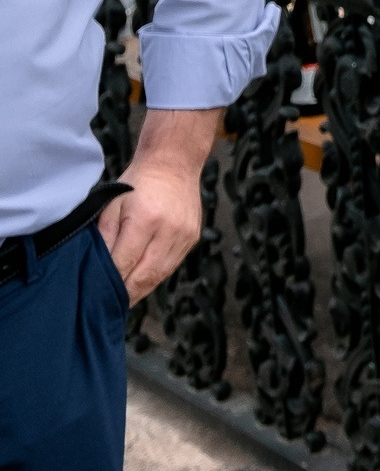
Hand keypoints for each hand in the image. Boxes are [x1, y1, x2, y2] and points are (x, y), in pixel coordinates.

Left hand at [100, 107, 224, 300]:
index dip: (109, 283)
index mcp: (145, 220)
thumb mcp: (111, 204)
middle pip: (145, 276)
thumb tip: (98, 268)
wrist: (174, 164)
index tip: (96, 295)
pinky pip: (171, 266)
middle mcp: (169, 230)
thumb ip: (104, 236)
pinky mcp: (192, 238)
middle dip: (125, 293)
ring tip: (123, 299)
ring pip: (160, 275)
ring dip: (140, 289)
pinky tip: (140, 281)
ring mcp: (184, 235)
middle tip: (107, 305)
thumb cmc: (137, 183)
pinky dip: (154, 276)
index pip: (124, 263)